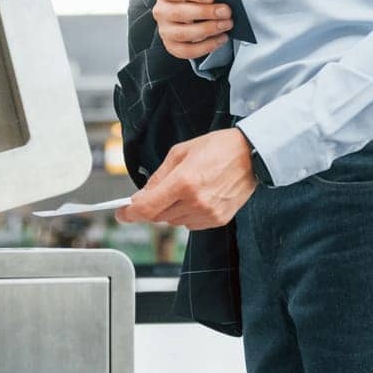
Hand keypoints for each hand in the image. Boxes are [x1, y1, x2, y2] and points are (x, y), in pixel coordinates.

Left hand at [115, 128, 255, 229]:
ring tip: (188, 188)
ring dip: (172, 209)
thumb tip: (140, 195)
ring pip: (174, 221)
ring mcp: (207, 214)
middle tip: (163, 189)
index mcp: (184, 182)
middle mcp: (195, 202)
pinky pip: (191, 224)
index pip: (147, 208)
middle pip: (158, 216)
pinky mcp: (217, 220)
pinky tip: (198, 196)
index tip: (121, 213)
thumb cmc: (218, 148)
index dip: (129, 213)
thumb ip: (158, 177)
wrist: (251, 155)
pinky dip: (187, 213)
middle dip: (154, 205)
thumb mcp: (181, 152)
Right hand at [152, 0, 235, 60]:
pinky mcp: (171, 45)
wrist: (187, 7)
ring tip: (226, 24)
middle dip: (206, 13)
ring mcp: (164, 30)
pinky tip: (221, 38)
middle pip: (179, 13)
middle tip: (225, 11)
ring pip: (183, 33)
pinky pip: (187, 50)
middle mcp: (160, 10)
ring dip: (208, 30)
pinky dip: (207, 46)